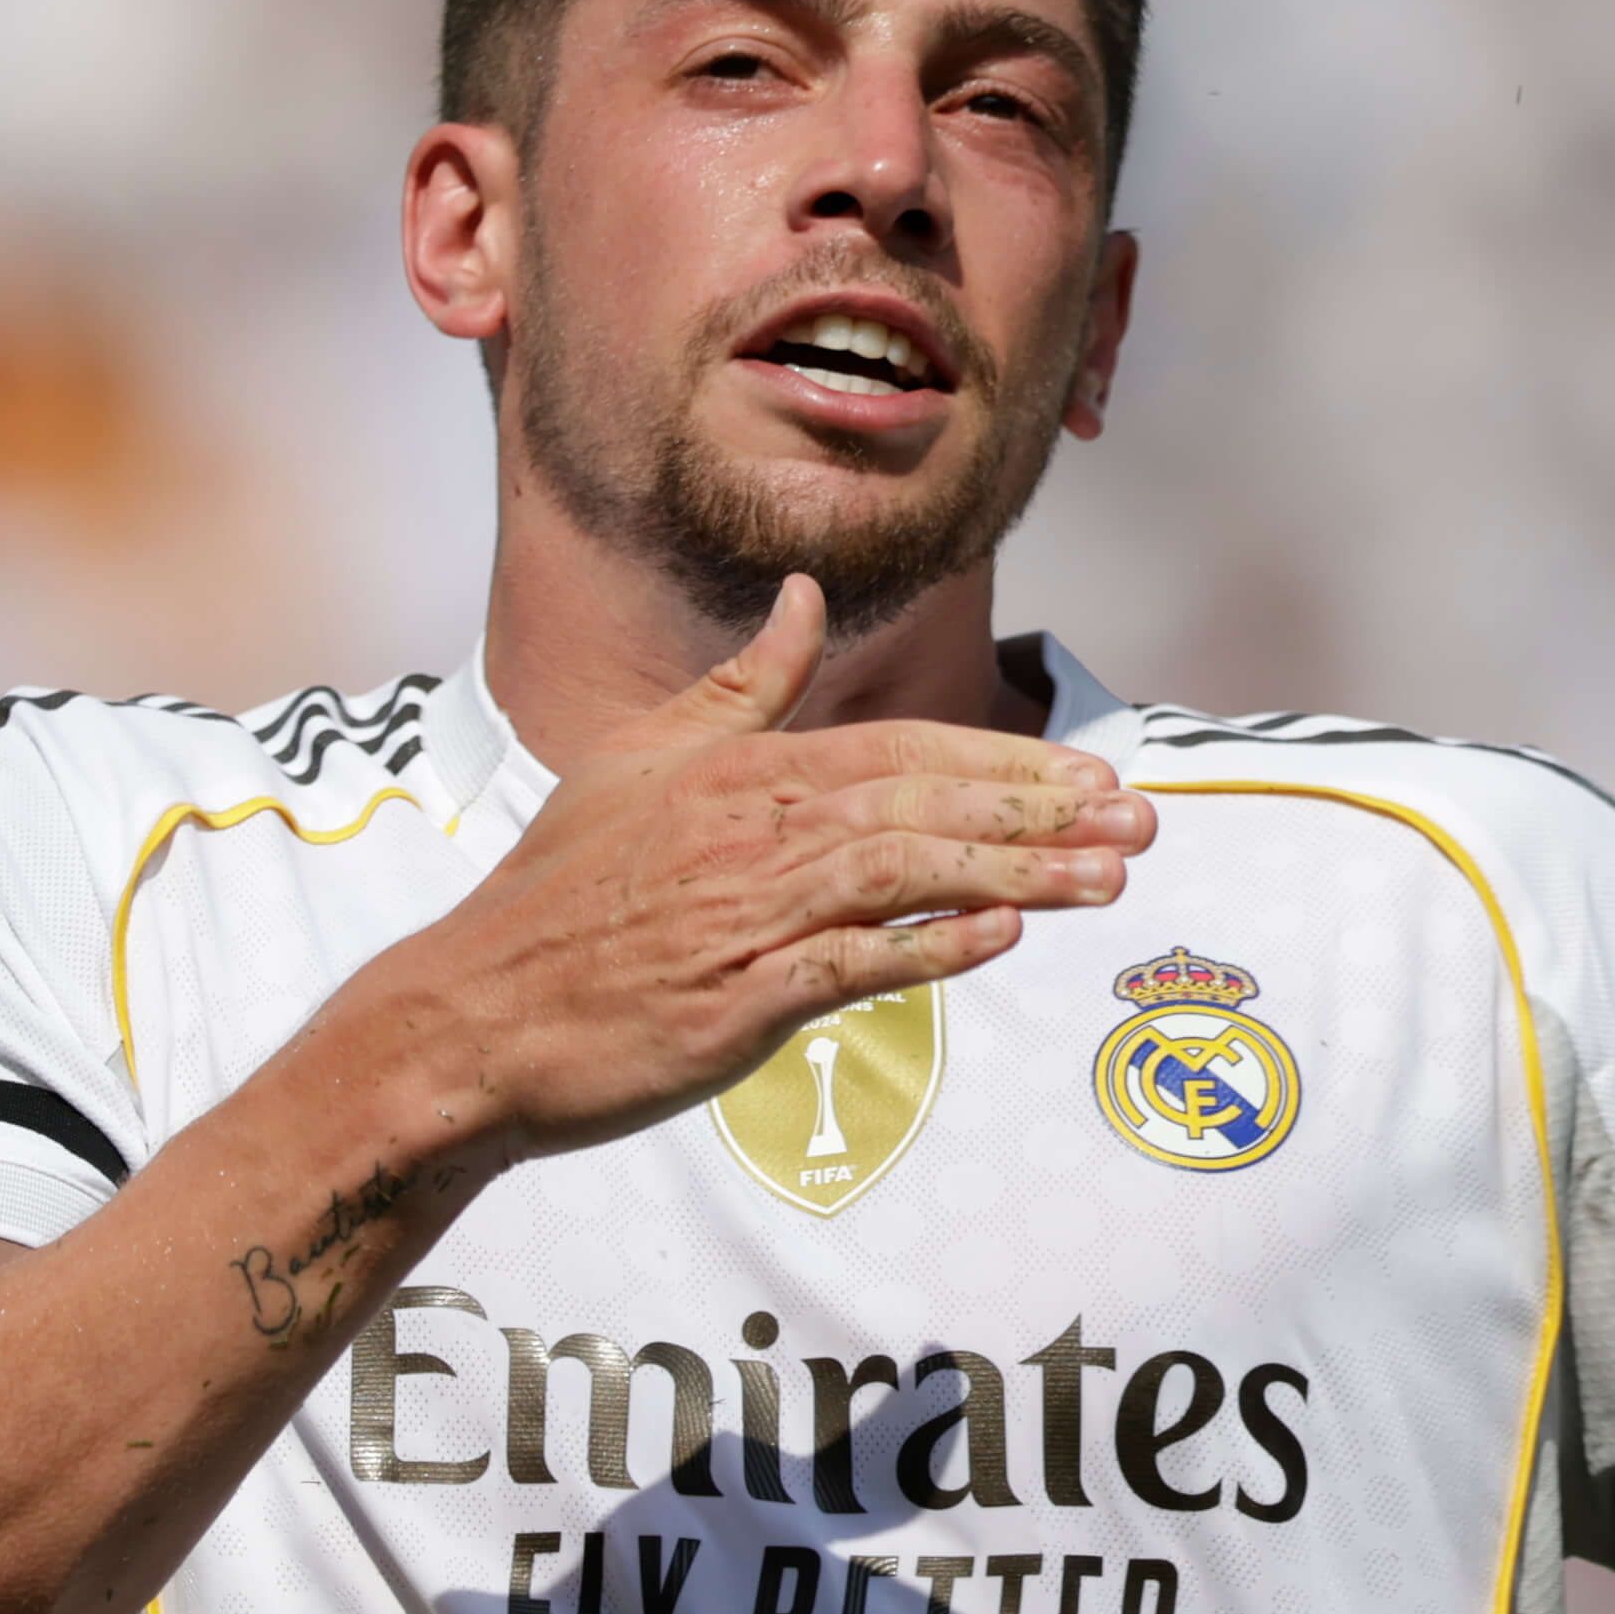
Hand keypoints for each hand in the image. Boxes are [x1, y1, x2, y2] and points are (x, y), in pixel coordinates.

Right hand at [355, 574, 1153, 1163]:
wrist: (472, 1017)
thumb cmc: (560, 898)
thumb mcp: (640, 762)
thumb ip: (738, 687)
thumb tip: (801, 596)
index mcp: (738, 771)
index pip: (901, 752)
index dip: (1005, 764)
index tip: (1093, 777)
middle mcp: (750, 830)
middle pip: (924, 802)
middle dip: (1044, 809)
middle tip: (1143, 821)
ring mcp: (744, 914)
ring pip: (905, 874)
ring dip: (1018, 874)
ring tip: (1110, 880)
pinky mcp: (734, 998)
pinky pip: (851, 965)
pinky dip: (929, 947)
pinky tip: (1002, 938)